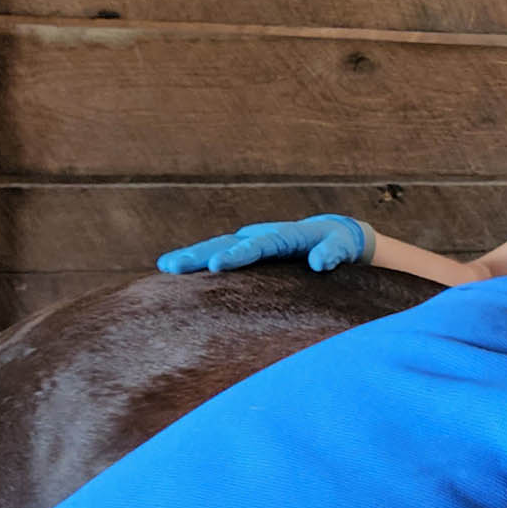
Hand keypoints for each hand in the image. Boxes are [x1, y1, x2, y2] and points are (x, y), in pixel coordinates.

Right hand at [157, 216, 373, 274]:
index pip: (257, 245)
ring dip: (191, 257)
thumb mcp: (341, 247)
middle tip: (172, 267)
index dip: (236, 256)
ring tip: (165, 267)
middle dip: (199, 255)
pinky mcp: (245, 254)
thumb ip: (331, 253)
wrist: (331, 234)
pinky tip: (171, 273)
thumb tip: (319, 262)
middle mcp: (260, 236)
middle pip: (226, 243)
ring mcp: (249, 243)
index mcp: (283, 235)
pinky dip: (197, 263)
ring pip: (216, 248)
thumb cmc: (338, 243)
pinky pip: (217, 256)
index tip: (215, 268)